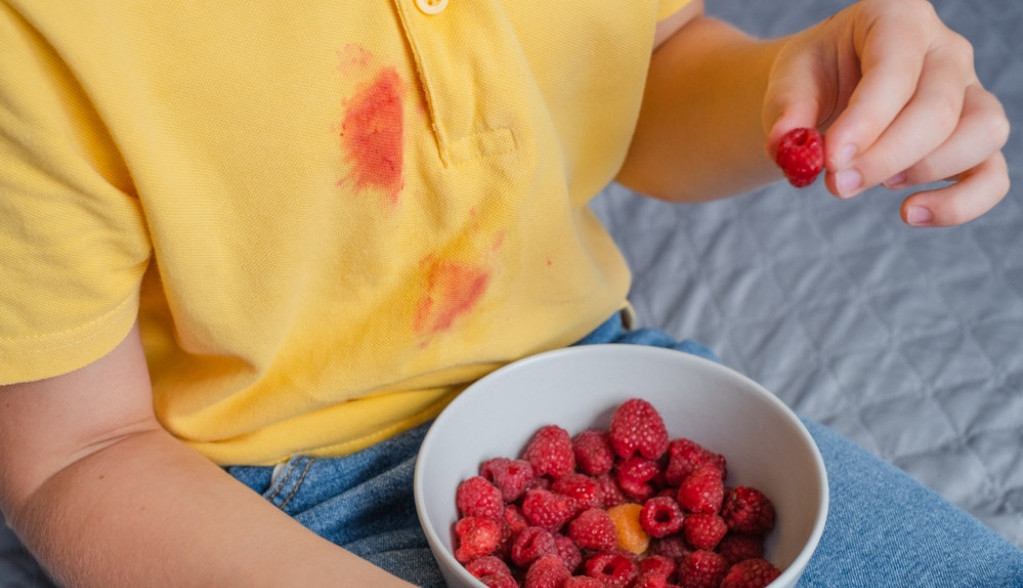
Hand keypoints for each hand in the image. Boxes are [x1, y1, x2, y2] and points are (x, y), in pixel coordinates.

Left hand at [763, 0, 1009, 226]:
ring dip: (926, 170)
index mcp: (897, 18)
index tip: (832, 161)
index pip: (895, 67)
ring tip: (877, 184)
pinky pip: (992, 176)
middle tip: (836, 183)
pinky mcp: (975, 140)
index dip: (867, 119)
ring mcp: (970, 92)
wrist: (828, 94)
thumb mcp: (789, 84)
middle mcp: (945, 49)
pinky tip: (912, 212)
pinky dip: (961, 203)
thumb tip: (787, 146)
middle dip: (885, 157)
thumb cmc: (813, 80)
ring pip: (982, 133)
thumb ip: (787, 112)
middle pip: (938, 108)